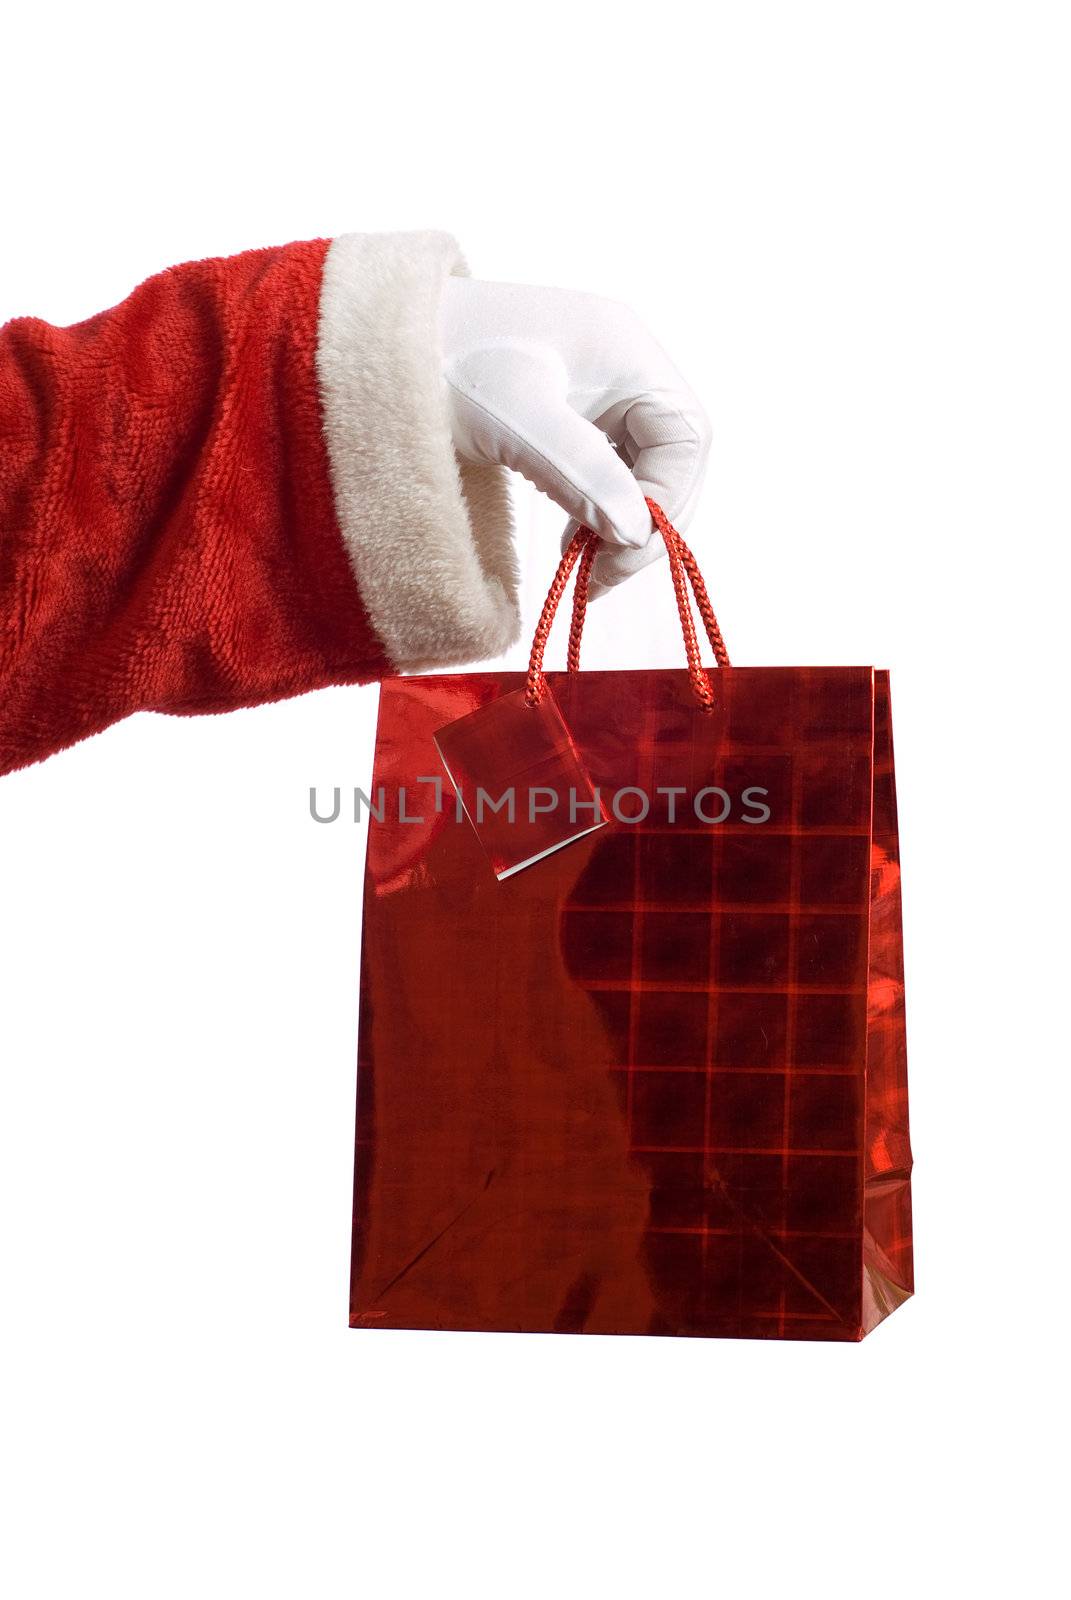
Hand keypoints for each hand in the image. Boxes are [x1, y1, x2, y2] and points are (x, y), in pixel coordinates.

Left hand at [440, 278, 709, 595]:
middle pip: (672, 458)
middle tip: (604, 576)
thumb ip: (581, 473)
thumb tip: (636, 534)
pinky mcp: (573, 414)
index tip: (623, 552)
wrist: (379, 344)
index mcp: (627, 350)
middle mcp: (624, 364)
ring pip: (644, 470)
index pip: (685, 437)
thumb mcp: (515, 420)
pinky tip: (571, 538)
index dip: (667, 501)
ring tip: (585, 563)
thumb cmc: (442, 362)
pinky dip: (600, 511)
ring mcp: (600, 390)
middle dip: (647, 521)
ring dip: (624, 522)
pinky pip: (611, 470)